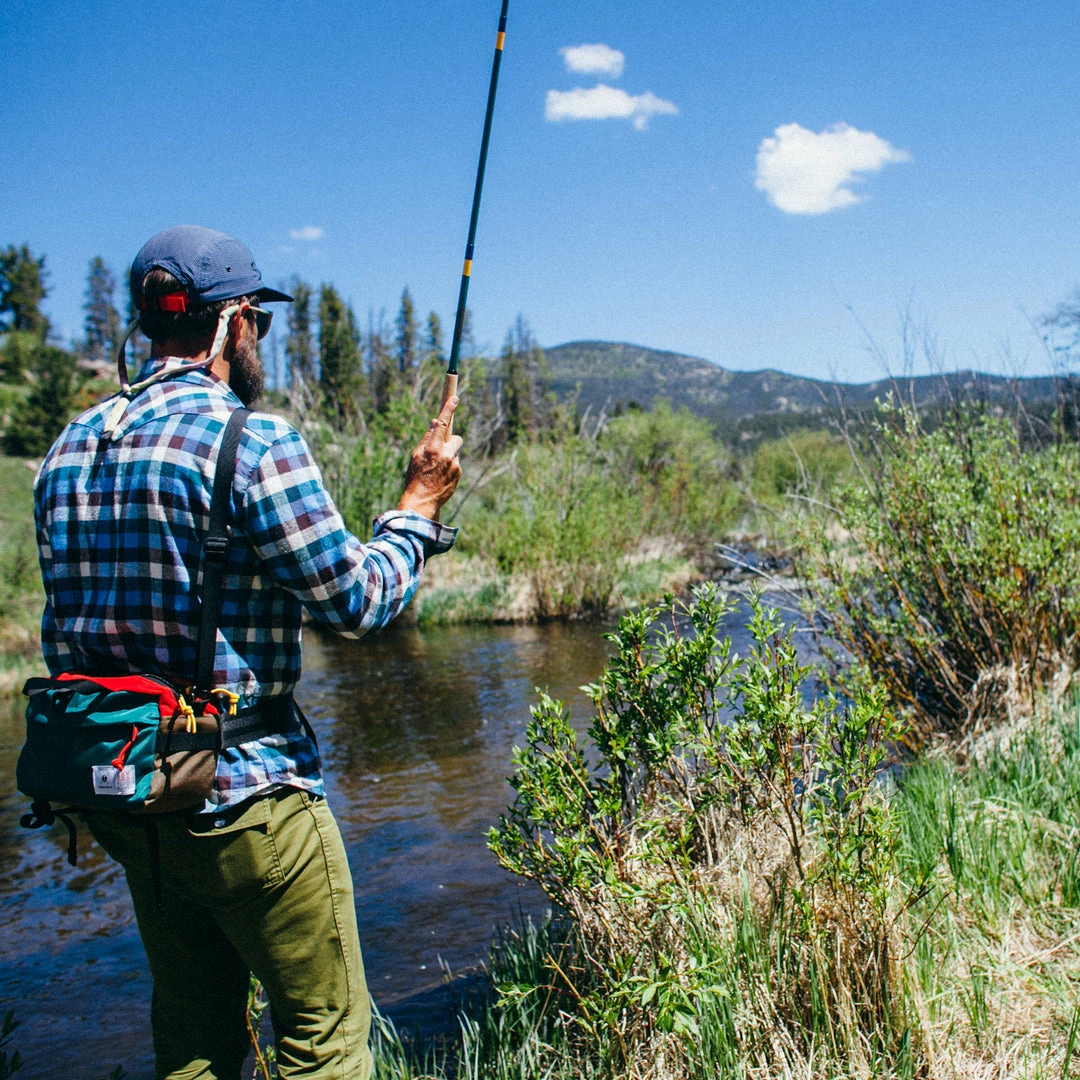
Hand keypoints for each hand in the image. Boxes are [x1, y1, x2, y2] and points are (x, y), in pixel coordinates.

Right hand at [397, 395, 462, 521]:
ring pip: (455, 452)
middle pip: (456, 438)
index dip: (449, 409)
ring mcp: (454, 465)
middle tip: (442, 449)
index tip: (455, 398)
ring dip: (449, 456)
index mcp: (432, 448)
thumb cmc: (415, 477)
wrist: (422, 501)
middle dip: (451, 441)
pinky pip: (456, 464)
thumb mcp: (416, 456)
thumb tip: (435, 423)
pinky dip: (450, 467)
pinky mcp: (459, 473)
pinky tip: (440, 477)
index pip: (443, 423)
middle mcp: (446, 455)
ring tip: (437, 469)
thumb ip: (427, 438)